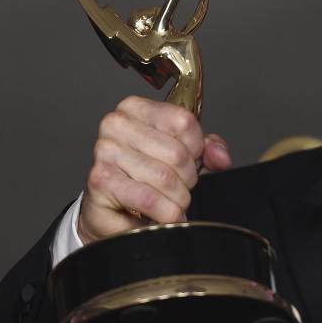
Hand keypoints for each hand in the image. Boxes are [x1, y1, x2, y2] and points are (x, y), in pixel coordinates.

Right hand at [76, 95, 231, 243]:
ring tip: (169, 201)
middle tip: (178, 186)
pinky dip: (166, 213)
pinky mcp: (101, 180)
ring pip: (166, 179)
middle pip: (177, 153)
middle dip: (188, 178)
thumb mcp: (181, 154)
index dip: (197, 148)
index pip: (184, 121)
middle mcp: (117, 124)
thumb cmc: (143, 178)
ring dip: (177, 199)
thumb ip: (206, 149)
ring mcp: (106, 151)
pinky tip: (164, 214)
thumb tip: (221, 156)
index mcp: (135, 108)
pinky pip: (150, 199)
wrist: (111, 212)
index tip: (190, 160)